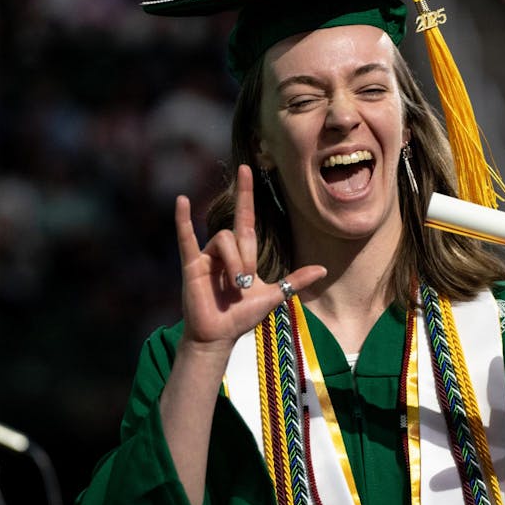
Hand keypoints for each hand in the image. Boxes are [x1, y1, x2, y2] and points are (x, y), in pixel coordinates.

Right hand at [175, 164, 325, 353]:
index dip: (247, 193)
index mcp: (242, 253)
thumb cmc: (243, 317)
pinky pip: (186, 238)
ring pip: (222, 240)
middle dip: (246, 259)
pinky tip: (181, 200)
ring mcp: (206, 256)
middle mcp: (223, 250)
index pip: (246, 217)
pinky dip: (182, 219)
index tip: (248, 169)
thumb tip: (323, 269)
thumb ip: (296, 280)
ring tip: (235, 286)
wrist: (220, 335)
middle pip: (238, 235)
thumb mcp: (275, 295)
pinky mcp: (191, 265)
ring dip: (232, 263)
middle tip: (246, 284)